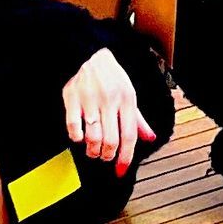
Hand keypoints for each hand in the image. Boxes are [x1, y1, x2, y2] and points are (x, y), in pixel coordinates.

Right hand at [63, 48, 157, 166]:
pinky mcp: (72, 99)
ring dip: (93, 151)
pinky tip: (80, 137)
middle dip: (108, 156)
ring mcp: (90, 100)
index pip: (129, 136)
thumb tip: (150, 137)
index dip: (126, 157)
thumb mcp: (129, 94)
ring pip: (92, 137)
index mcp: (127, 99)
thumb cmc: (111, 77)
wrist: (89, 54)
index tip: (121, 169)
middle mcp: (109, 100)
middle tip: (106, 157)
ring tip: (94, 150)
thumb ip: (138, 119)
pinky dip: (77, 138)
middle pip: (110, 140)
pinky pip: (73, 127)